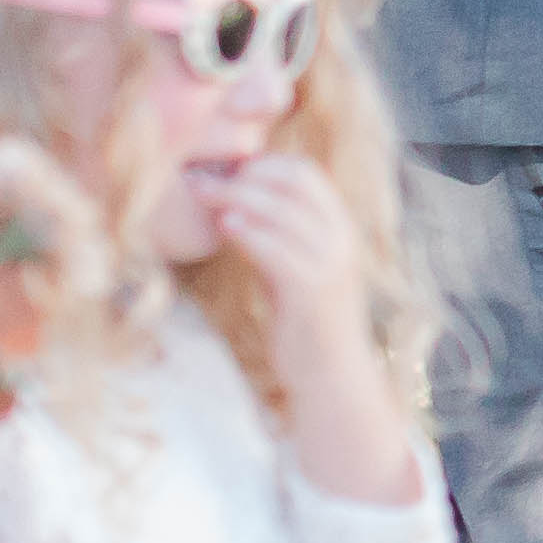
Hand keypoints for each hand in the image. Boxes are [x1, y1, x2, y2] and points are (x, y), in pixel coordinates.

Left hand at [208, 153, 413, 498]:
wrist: (331, 378)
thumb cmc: (305, 324)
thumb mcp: (292, 270)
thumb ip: (275, 239)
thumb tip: (232, 210)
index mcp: (339, 228)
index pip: (305, 173)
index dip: (263, 164)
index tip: (223, 171)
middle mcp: (341, 239)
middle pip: (294, 181)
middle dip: (244, 175)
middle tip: (201, 179)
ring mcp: (330, 263)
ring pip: (283, 209)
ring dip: (238, 197)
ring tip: (203, 196)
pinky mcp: (312, 289)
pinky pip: (278, 247)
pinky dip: (250, 231)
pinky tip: (224, 227)